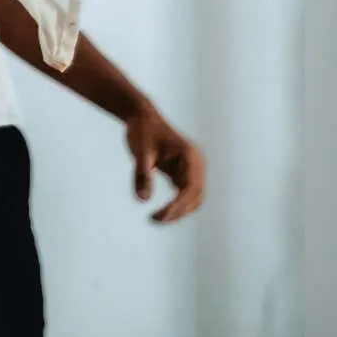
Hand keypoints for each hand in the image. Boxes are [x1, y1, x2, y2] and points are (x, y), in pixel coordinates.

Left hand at [124, 106, 205, 223]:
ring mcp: (192, 168)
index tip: (160, 216)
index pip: (190, 188)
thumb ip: (142, 175)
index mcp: (190, 155)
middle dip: (178, 211)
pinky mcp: (183, 173)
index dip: (178, 205)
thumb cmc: (141, 131)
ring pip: (192, 198)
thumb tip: (142, 200)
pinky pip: (184, 194)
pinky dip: (176, 205)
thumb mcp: (140, 152)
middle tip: (155, 219)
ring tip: (155, 218)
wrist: (141, 117)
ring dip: (178, 211)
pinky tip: (160, 213)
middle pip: (195, 197)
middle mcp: (196, 163)